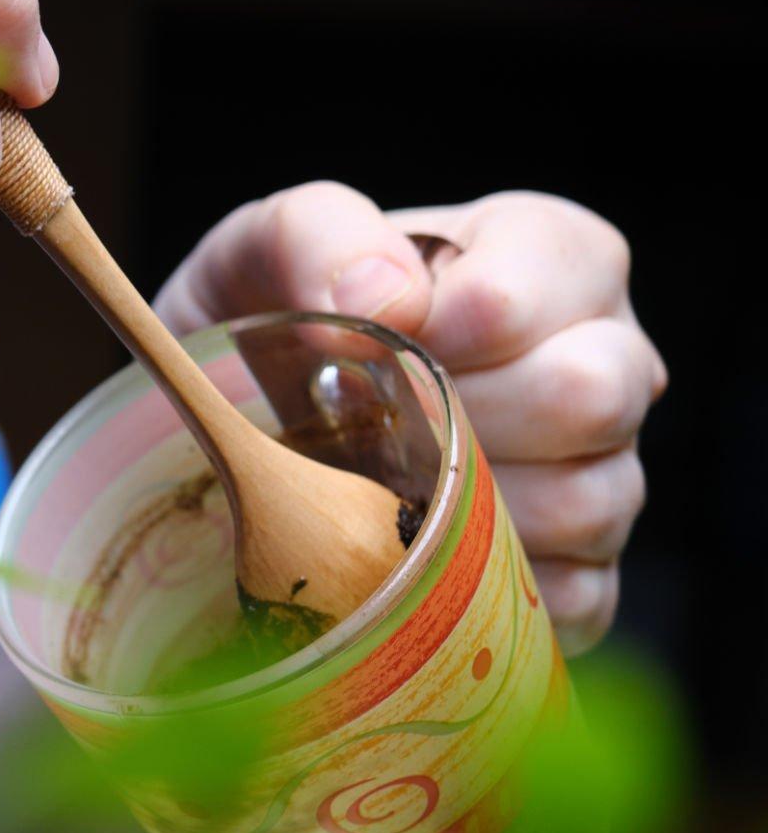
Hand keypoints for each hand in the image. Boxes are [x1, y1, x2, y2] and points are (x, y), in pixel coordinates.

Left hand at [153, 183, 664, 653]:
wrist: (230, 437)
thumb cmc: (271, 327)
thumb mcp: (264, 251)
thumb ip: (320, 235)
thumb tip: (384, 298)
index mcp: (548, 259)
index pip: (539, 286)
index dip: (447, 324)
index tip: (372, 341)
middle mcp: (601, 358)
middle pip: (592, 395)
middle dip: (460, 417)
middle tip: (371, 426)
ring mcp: (602, 471)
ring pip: (591, 502)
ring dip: (465, 509)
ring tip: (383, 489)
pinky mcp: (579, 576)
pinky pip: (573, 597)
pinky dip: (482, 590)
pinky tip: (414, 560)